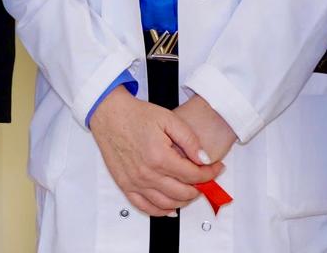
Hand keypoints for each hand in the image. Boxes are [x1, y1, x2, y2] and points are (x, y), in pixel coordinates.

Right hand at [90, 85, 224, 216]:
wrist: (110, 115)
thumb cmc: (136, 115)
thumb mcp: (169, 119)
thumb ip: (190, 140)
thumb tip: (204, 158)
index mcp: (160, 157)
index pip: (193, 175)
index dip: (209, 173)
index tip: (216, 168)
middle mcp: (147, 174)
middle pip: (182, 192)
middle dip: (199, 188)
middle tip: (206, 179)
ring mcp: (135, 183)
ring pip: (166, 203)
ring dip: (183, 201)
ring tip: (192, 191)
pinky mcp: (125, 186)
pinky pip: (145, 207)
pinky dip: (160, 211)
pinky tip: (170, 208)